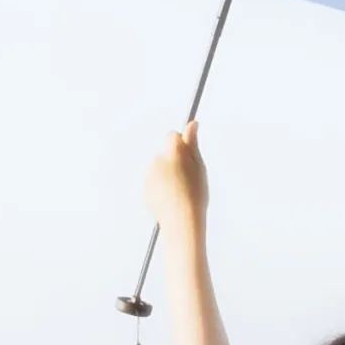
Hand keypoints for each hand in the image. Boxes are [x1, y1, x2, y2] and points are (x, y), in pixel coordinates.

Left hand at [145, 122, 208, 240]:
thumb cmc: (194, 195)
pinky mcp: (145, 187)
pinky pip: (154, 182)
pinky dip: (161, 187)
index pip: (172, 136)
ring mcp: (150, 174)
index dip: (181, 144)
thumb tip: (192, 123)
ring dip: (168, 175)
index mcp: (173, 153)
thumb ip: (192, 144)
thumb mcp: (199, 167)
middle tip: (188, 179)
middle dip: (174, 161)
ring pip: (160, 168)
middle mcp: (158, 160)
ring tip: (180, 191)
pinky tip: (172, 198)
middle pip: (166, 153)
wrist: (181, 221)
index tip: (188, 156)